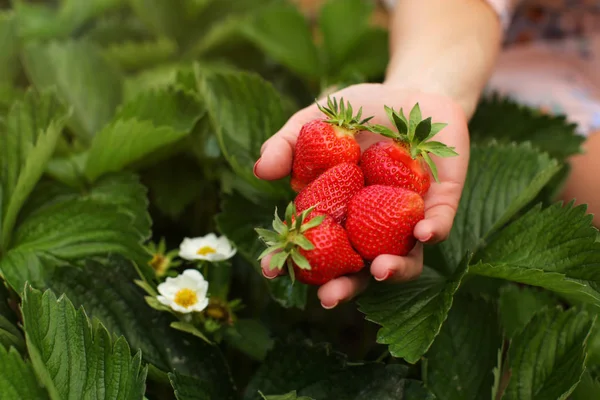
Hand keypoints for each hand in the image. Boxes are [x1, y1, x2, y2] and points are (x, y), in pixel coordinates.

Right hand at [254, 83, 469, 308]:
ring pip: (403, 258)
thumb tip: (260, 170)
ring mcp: (407, 219)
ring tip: (379, 270)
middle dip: (343, 286)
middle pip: (357, 267)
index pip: (314, 244)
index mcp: (338, 212)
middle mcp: (372, 225)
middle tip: (328, 296)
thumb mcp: (318, 121)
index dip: (293, 260)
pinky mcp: (441, 204)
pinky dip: (432, 231)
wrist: (410, 94)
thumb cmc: (359, 112)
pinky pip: (439, 224)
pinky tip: (423, 232)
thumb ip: (288, 144)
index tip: (271, 270)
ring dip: (392, 269)